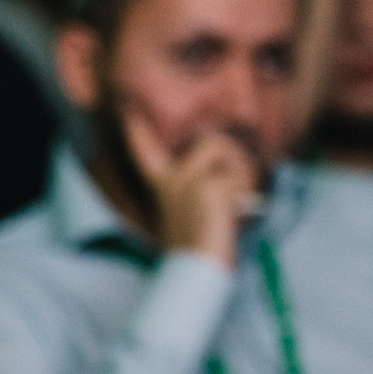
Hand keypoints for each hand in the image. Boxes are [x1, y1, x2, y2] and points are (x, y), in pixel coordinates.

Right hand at [121, 104, 258, 267]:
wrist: (196, 269)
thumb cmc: (198, 243)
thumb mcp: (192, 207)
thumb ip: (201, 182)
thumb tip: (231, 159)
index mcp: (162, 185)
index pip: (145, 150)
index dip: (135, 126)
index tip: (125, 104)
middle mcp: (171, 180)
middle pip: (212, 142)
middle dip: (233, 159)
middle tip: (236, 190)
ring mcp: (189, 183)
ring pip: (231, 156)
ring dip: (243, 177)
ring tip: (235, 206)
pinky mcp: (209, 189)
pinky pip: (241, 179)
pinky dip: (247, 196)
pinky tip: (236, 214)